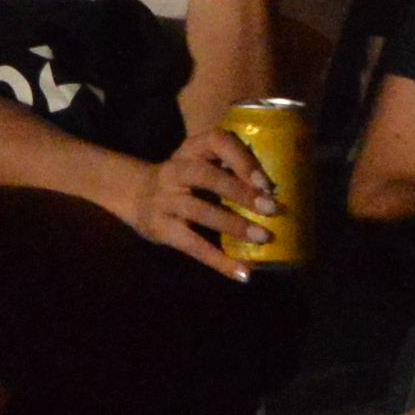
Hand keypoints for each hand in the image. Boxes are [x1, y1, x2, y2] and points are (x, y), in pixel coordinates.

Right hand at [125, 124, 275, 274]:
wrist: (134, 194)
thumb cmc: (183, 180)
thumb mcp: (200, 163)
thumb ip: (230, 169)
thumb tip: (281, 191)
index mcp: (190, 150)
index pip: (216, 141)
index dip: (242, 159)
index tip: (266, 181)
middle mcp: (174, 170)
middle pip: (206, 176)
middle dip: (241, 192)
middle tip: (272, 208)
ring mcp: (164, 199)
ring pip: (199, 210)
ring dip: (234, 225)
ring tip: (263, 238)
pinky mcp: (160, 228)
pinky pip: (192, 245)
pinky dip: (219, 261)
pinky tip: (243, 273)